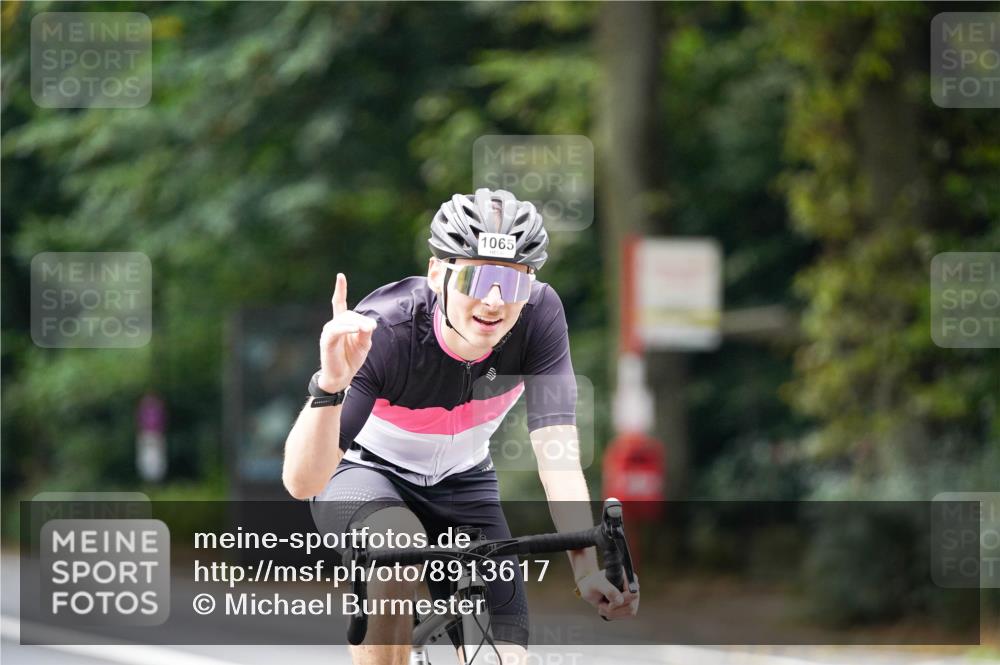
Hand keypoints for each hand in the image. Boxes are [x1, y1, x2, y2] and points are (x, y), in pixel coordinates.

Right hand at [318, 273, 376, 392]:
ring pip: (344, 320)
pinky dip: (347, 328)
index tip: (340, 276)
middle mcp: (333, 325)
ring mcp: (328, 332)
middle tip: (371, 328)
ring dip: (357, 324)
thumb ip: (366, 331)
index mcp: (341, 324)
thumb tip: (369, 323)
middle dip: (362, 320)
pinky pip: (337, 330)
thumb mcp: (364, 344)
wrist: (341, 377)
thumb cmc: (351, 359)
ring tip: (366, 330)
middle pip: (349, 313)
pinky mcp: (327, 340)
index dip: (340, 290)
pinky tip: (356, 329)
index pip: (339, 303)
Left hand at [575, 569, 638, 620]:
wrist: (590, 591)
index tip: (609, 602)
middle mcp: (632, 586)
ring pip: (630, 612)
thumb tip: (620, 601)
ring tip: (602, 606)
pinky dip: (614, 615)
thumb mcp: (597, 585)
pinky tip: (606, 609)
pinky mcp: (630, 606)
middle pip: (631, 605)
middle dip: (614, 608)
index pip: (633, 592)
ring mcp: (633, 597)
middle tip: (601, 604)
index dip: (623, 600)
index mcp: (626, 576)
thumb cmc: (592, 585)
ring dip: (613, 612)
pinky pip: (627, 615)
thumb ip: (609, 591)